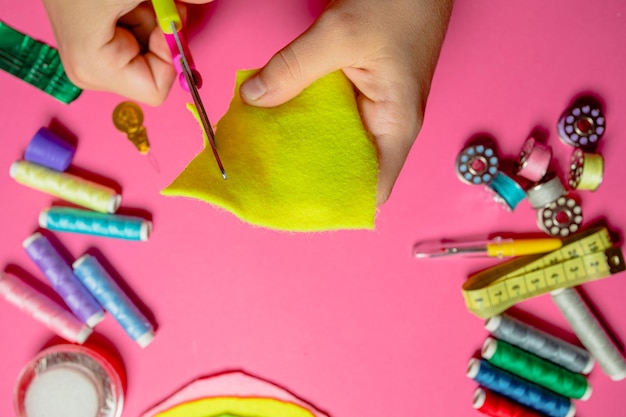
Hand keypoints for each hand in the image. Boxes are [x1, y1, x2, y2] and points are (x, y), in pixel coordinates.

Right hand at [40, 0, 211, 105]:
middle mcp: (90, 72)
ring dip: (151, 21)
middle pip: (152, 71)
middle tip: (150, 3)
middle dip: (160, 35)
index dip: (168, 53)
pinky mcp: (93, 45)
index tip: (163, 19)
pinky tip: (125, 1)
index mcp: (96, 69)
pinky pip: (135, 39)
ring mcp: (90, 60)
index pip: (156, 89)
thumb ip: (180, 1)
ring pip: (146, 52)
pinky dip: (141, 17)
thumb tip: (208, 0)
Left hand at [240, 0, 453, 204]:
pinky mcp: (359, 88)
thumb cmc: (401, 1)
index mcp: (396, 124)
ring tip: (264, 148)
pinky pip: (328, 112)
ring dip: (302, 142)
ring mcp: (372, 106)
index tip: (297, 203)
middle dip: (309, 173)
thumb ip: (294, 68)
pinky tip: (275, 112)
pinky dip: (304, 114)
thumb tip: (253, 97)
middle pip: (346, 166)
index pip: (373, 187)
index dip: (339, 201)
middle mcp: (386, 123)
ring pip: (334, 139)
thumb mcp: (340, 33)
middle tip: (267, 175)